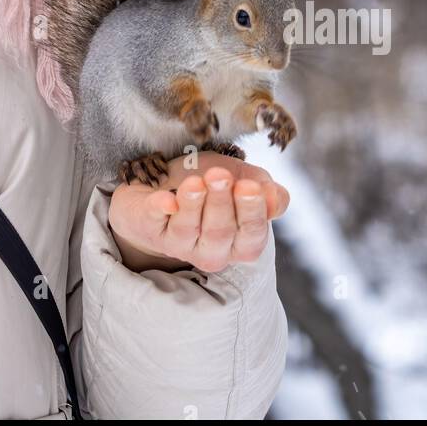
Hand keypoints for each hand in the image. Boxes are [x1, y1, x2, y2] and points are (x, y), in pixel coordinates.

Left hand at [107, 152, 289, 274]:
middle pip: (220, 233)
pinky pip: (155, 222)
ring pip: (189, 229)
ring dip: (194, 203)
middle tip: (219, 175)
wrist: (163, 181)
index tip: (249, 186)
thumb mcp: (242, 179)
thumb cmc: (209, 182)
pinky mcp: (151, 229)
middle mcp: (212, 250)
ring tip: (196, 181)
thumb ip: (266, 191)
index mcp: (240, 241)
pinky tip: (166, 200)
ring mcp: (180, 243)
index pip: (252, 236)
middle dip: (221, 203)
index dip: (251, 212)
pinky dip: (160, 209)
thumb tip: (275, 199)